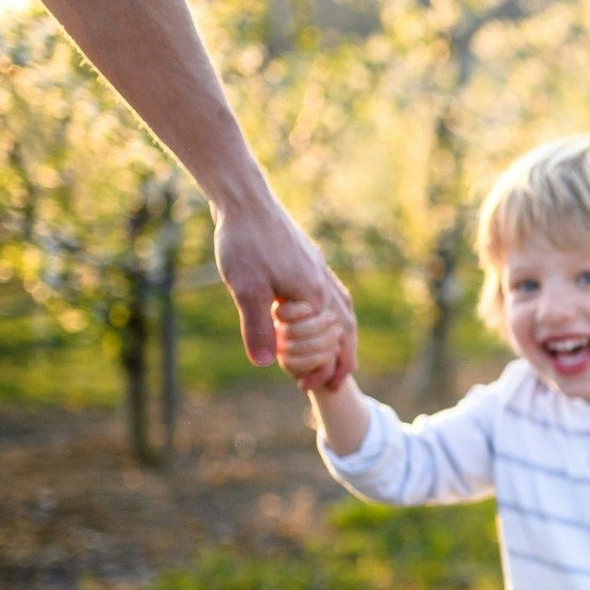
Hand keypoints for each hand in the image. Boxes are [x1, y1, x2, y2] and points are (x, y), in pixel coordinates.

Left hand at [214, 199, 356, 390]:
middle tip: (336, 383)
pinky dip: (335, 314)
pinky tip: (322, 314)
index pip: (328, 344)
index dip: (320, 369)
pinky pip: (334, 294)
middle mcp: (324, 285)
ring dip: (343, 338)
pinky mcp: (310, 260)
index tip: (307, 389)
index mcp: (314, 296)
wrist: (246, 201)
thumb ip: (257, 328)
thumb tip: (265, 365)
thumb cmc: (244, 243)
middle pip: (346, 330)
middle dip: (342, 359)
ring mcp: (320, 271)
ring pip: (343, 311)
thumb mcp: (246, 289)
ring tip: (338, 353)